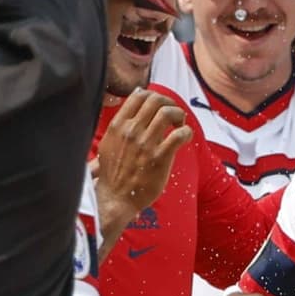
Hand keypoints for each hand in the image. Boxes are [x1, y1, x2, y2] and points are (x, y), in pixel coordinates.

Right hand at [94, 88, 192, 240]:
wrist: (115, 198)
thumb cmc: (113, 174)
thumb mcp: (107, 144)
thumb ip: (119, 126)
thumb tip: (128, 109)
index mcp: (117, 126)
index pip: (138, 96)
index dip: (155, 97)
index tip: (160, 107)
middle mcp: (130, 131)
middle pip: (156, 100)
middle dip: (169, 104)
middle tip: (174, 116)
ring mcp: (145, 143)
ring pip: (168, 112)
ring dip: (179, 116)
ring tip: (179, 126)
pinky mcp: (160, 157)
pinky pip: (179, 134)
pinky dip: (187, 132)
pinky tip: (185, 138)